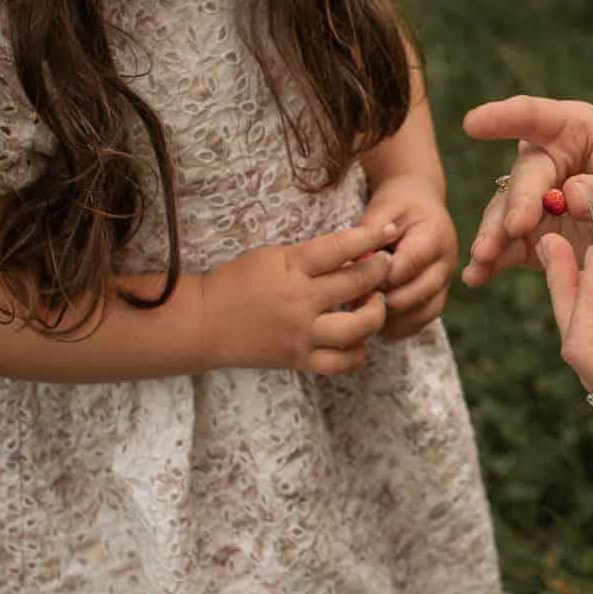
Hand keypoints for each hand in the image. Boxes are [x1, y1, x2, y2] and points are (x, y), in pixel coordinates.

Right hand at [202, 224, 390, 375]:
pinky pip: (342, 361)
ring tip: (375, 303)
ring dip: (376, 313)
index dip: (372, 237)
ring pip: (359, 328)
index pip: (341, 247)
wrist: (202, 323)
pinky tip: (357, 338)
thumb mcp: (271, 256)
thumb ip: (309, 257)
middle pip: (358, 284)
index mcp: (292, 268)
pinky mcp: (299, 360)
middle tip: (385, 266)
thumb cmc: (235, 282)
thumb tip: (352, 253)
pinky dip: (357, 351)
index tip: (390, 231)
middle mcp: (301, 301)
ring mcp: (302, 334)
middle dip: (380, 272)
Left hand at [360, 173, 457, 338]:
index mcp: (435, 236)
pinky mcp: (438, 295)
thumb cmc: (398, 204)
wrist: (421, 203)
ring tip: (364, 312)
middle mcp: (446, 262)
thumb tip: (355, 266)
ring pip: (423, 313)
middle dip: (384, 300)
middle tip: (355, 300)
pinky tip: (376, 321)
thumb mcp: (382, 208)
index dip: (380, 277)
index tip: (355, 280)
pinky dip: (399, 327)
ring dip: (393, 319)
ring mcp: (445, 282)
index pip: (409, 265)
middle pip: (418, 294)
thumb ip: (369, 235)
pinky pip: (422, 321)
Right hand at [461, 95, 592, 286]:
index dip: (503, 118)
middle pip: (523, 178)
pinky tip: (477, 277)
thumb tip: (568, 197)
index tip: (473, 123)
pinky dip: (495, 262)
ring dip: (493, 236)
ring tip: (483, 259)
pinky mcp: (540, 235)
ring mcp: (541, 200)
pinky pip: (513, 246)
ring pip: (507, 214)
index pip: (536, 118)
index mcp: (576, 130)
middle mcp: (551, 160)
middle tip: (515, 229)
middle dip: (515, 204)